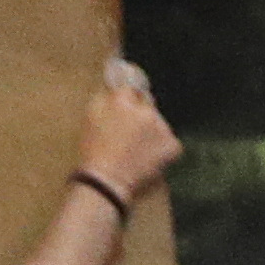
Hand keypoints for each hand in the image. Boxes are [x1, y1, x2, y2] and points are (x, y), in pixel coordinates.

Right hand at [75, 58, 180, 203]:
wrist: (107, 181)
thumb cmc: (94, 150)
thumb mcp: (91, 116)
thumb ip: (105, 96)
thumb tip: (116, 83)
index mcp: (123, 100)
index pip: (132, 85)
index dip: (129, 96)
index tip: (128, 101)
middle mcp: (146, 110)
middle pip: (147, 104)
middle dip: (140, 114)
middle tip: (129, 132)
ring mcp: (162, 128)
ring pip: (158, 123)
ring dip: (151, 130)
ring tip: (136, 149)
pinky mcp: (173, 145)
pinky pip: (168, 141)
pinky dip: (161, 147)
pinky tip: (147, 157)